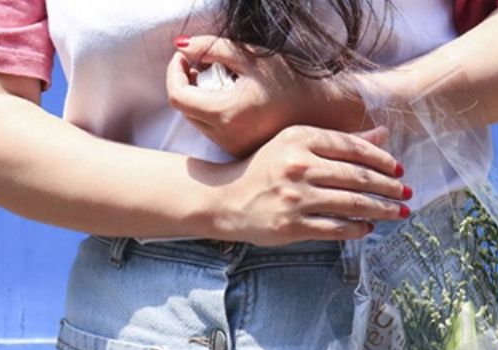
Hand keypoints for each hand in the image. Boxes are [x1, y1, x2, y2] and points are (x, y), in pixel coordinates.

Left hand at [166, 36, 367, 158]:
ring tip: (220, 80)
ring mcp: (234, 149)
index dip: (174, 71)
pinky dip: (215, 114)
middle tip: (200, 64)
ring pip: (199, 123)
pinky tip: (233, 99)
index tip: (186, 56)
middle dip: (186, 84)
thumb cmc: (291, 80)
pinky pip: (215, 134)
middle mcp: (226, 138)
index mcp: (226, 114)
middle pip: (185, 111)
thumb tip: (182, 47)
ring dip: (200, 99)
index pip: (177, 95)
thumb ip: (211, 47)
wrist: (323, 111)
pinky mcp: (242, 154)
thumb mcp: (250, 55)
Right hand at [211, 123, 410, 245]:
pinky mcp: (292, 225)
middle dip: (388, 187)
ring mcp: (295, 198)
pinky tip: (370, 226)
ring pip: (351, 203)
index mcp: (301, 139)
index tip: (399, 169)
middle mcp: (299, 166)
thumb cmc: (265, 170)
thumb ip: (339, 142)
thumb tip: (383, 136)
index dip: (381, 160)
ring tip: (399, 212)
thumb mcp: (297, 146)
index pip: (352, 148)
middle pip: (357, 177)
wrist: (226, 200)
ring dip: (381, 209)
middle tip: (407, 193)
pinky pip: (335, 228)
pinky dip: (357, 228)